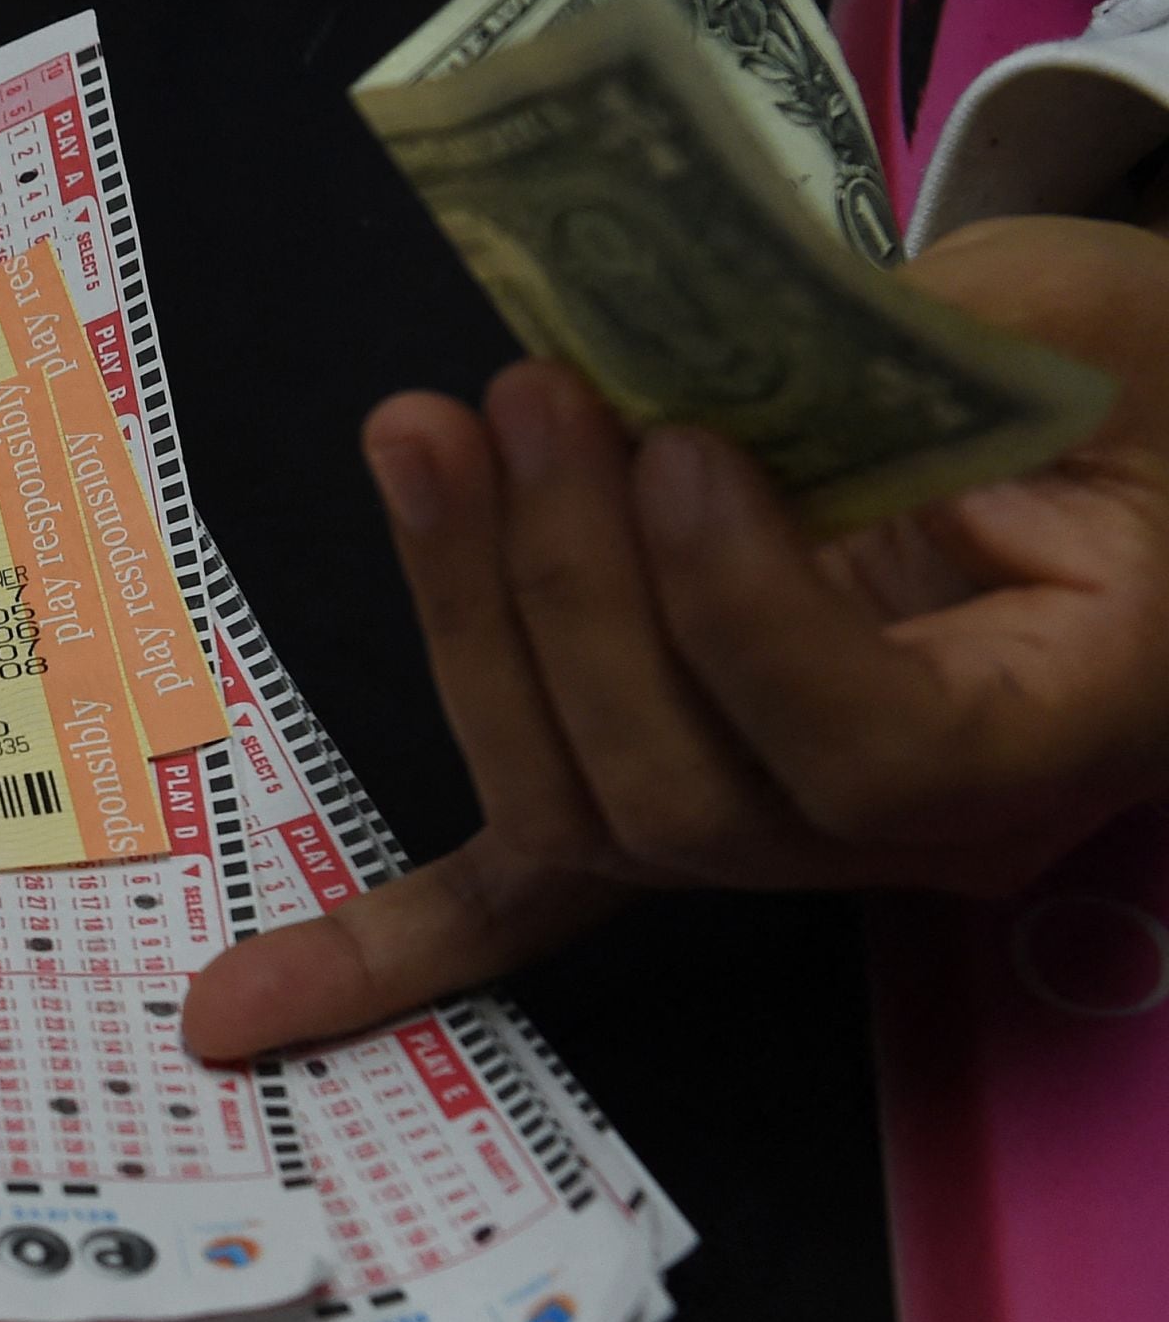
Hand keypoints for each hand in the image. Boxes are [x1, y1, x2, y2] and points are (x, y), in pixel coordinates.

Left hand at [184, 212, 1168, 1056]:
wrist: (1140, 470)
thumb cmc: (1130, 389)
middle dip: (565, 588)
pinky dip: (386, 940)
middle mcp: (908, 827)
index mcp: (1056, 721)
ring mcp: (779, 836)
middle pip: (679, 792)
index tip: (689, 449)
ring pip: (575, 805)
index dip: (745, 615)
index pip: (870, 751)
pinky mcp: (678, 799)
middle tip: (521, 400)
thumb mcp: (1068, 320)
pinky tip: (242, 1006)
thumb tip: (665, 314)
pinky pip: (530, 896)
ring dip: (469, 619)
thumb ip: (911, 336)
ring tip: (424, 434)